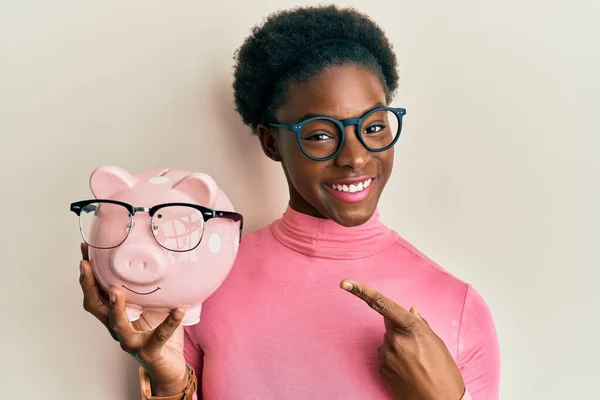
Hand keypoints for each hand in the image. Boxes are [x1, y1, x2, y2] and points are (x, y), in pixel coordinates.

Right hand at [79, 242, 189, 395]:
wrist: (168, 365)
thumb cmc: (157, 331)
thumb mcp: (152, 303)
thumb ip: (149, 286)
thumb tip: (157, 255)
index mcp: (116, 314)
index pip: (96, 291)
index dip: (88, 273)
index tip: (85, 251)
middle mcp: (118, 327)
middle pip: (95, 306)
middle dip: (89, 284)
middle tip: (87, 265)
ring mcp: (132, 340)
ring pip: (118, 324)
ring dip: (115, 307)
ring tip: (116, 290)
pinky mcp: (150, 350)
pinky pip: (159, 336)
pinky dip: (170, 322)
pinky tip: (179, 311)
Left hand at [340, 280, 465, 399]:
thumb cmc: (444, 373)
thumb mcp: (437, 342)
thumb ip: (420, 324)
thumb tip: (411, 310)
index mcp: (410, 327)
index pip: (381, 303)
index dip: (361, 291)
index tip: (345, 283)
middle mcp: (394, 339)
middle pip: (389, 325)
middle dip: (399, 331)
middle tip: (418, 348)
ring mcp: (386, 355)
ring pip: (388, 342)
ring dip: (398, 346)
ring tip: (417, 362)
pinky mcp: (381, 369)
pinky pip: (385, 356)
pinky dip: (395, 359)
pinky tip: (409, 369)